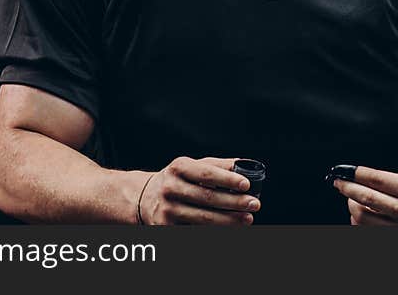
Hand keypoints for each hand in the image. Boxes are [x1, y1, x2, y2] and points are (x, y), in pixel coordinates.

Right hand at [138, 156, 260, 224]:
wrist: (143, 198)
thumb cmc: (177, 180)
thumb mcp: (190, 167)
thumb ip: (216, 166)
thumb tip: (244, 166)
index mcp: (178, 168)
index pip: (206, 174)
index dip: (227, 180)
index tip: (246, 184)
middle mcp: (170, 188)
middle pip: (207, 198)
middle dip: (234, 203)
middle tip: (254, 205)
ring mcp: (167, 210)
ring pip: (203, 218)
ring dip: (228, 220)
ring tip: (247, 219)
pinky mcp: (165, 228)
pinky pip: (194, 231)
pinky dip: (214, 232)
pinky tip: (229, 230)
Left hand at [332, 121, 397, 224]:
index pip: (378, 180)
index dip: (358, 174)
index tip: (344, 169)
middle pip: (367, 199)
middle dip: (348, 188)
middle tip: (337, 181)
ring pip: (363, 217)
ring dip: (351, 204)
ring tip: (349, 194)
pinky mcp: (394, 236)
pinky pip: (366, 230)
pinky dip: (357, 220)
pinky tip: (358, 207)